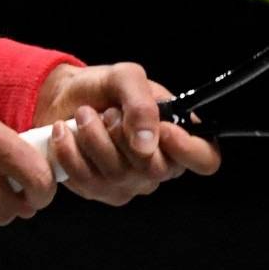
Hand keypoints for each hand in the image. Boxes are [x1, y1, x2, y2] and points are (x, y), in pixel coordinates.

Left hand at [36, 62, 221, 205]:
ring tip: (83, 115)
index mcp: (179, 136)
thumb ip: (143, 104)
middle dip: (123, 134)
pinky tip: (64, 132)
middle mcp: (160, 165)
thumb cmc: (102, 88)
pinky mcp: (99, 191)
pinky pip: (86, 181)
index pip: (205, 159)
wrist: (63, 98)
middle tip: (108, 112)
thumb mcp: (126, 78)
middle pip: (155, 169)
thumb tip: (147, 143)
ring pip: (117, 174)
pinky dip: (70, 151)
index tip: (162, 129)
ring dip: (93, 137)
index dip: (187, 149)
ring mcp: (130, 183)